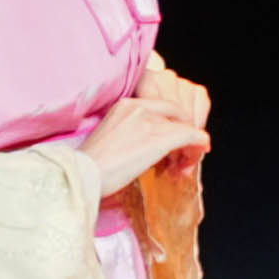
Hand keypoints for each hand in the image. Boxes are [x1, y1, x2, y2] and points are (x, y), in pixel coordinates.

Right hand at [78, 70, 212, 197]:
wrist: (81, 175)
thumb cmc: (90, 166)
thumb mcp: (111, 137)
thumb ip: (133, 132)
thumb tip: (149, 145)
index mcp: (126, 104)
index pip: (164, 107)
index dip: (174, 124)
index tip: (172, 144)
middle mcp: (140, 106)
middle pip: (179, 113)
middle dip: (186, 133)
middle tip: (181, 156)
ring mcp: (151, 121)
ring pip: (187, 126)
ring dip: (190, 146)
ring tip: (182, 165)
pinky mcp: (160, 138)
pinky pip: (192, 136)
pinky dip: (197, 148)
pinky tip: (191, 161)